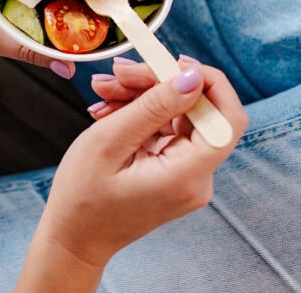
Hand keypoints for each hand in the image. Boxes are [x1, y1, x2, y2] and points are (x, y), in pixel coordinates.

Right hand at [34, 57, 247, 268]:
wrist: (73, 238)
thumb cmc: (83, 197)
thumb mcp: (110, 142)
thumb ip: (154, 107)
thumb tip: (192, 78)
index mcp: (187, 175)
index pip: (228, 119)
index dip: (209, 82)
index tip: (172, 63)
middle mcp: (197, 178)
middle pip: (199, 111)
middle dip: (160, 83)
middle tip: (119, 72)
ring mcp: (187, 176)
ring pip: (179, 116)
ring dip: (143, 96)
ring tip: (104, 90)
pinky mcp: (174, 172)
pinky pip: (167, 130)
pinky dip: (141, 114)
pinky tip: (110, 108)